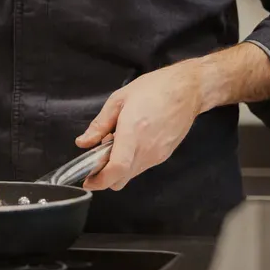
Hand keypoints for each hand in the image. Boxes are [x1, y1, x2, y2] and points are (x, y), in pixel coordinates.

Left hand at [74, 62, 203, 191]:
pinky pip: (142, 167)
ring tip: (115, 143)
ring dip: (118, 168)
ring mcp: (157, 155)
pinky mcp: (164, 156)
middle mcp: (147, 150)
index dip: (99, 180)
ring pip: (131, 174)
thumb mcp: (118, 99)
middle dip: (105, 176)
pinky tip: (130, 142)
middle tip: (97, 157)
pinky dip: (130, 162)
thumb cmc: (153, 89)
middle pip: (121, 179)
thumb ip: (99, 124)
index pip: (116, 169)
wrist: (187, 90)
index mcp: (133, 132)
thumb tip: (83, 142)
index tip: (87, 180)